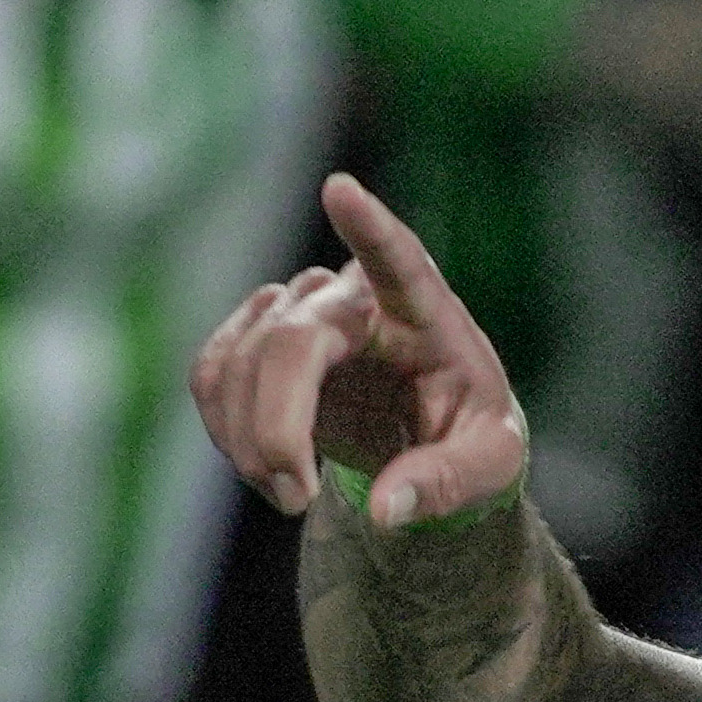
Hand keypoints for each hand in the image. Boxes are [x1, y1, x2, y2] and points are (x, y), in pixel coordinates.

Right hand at [194, 172, 530, 527]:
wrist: (430, 433)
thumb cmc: (470, 433)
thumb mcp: (491, 465)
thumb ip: (448, 484)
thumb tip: (387, 510)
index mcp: (425, 311)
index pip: (398, 259)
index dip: (368, 228)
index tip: (340, 190)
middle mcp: (355, 298)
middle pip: (291, 340)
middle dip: (277, 426)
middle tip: (296, 497)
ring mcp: (299, 312)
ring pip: (239, 361)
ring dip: (248, 441)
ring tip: (291, 495)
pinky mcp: (257, 341)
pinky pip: (211, 375)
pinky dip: (226, 432)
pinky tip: (265, 469)